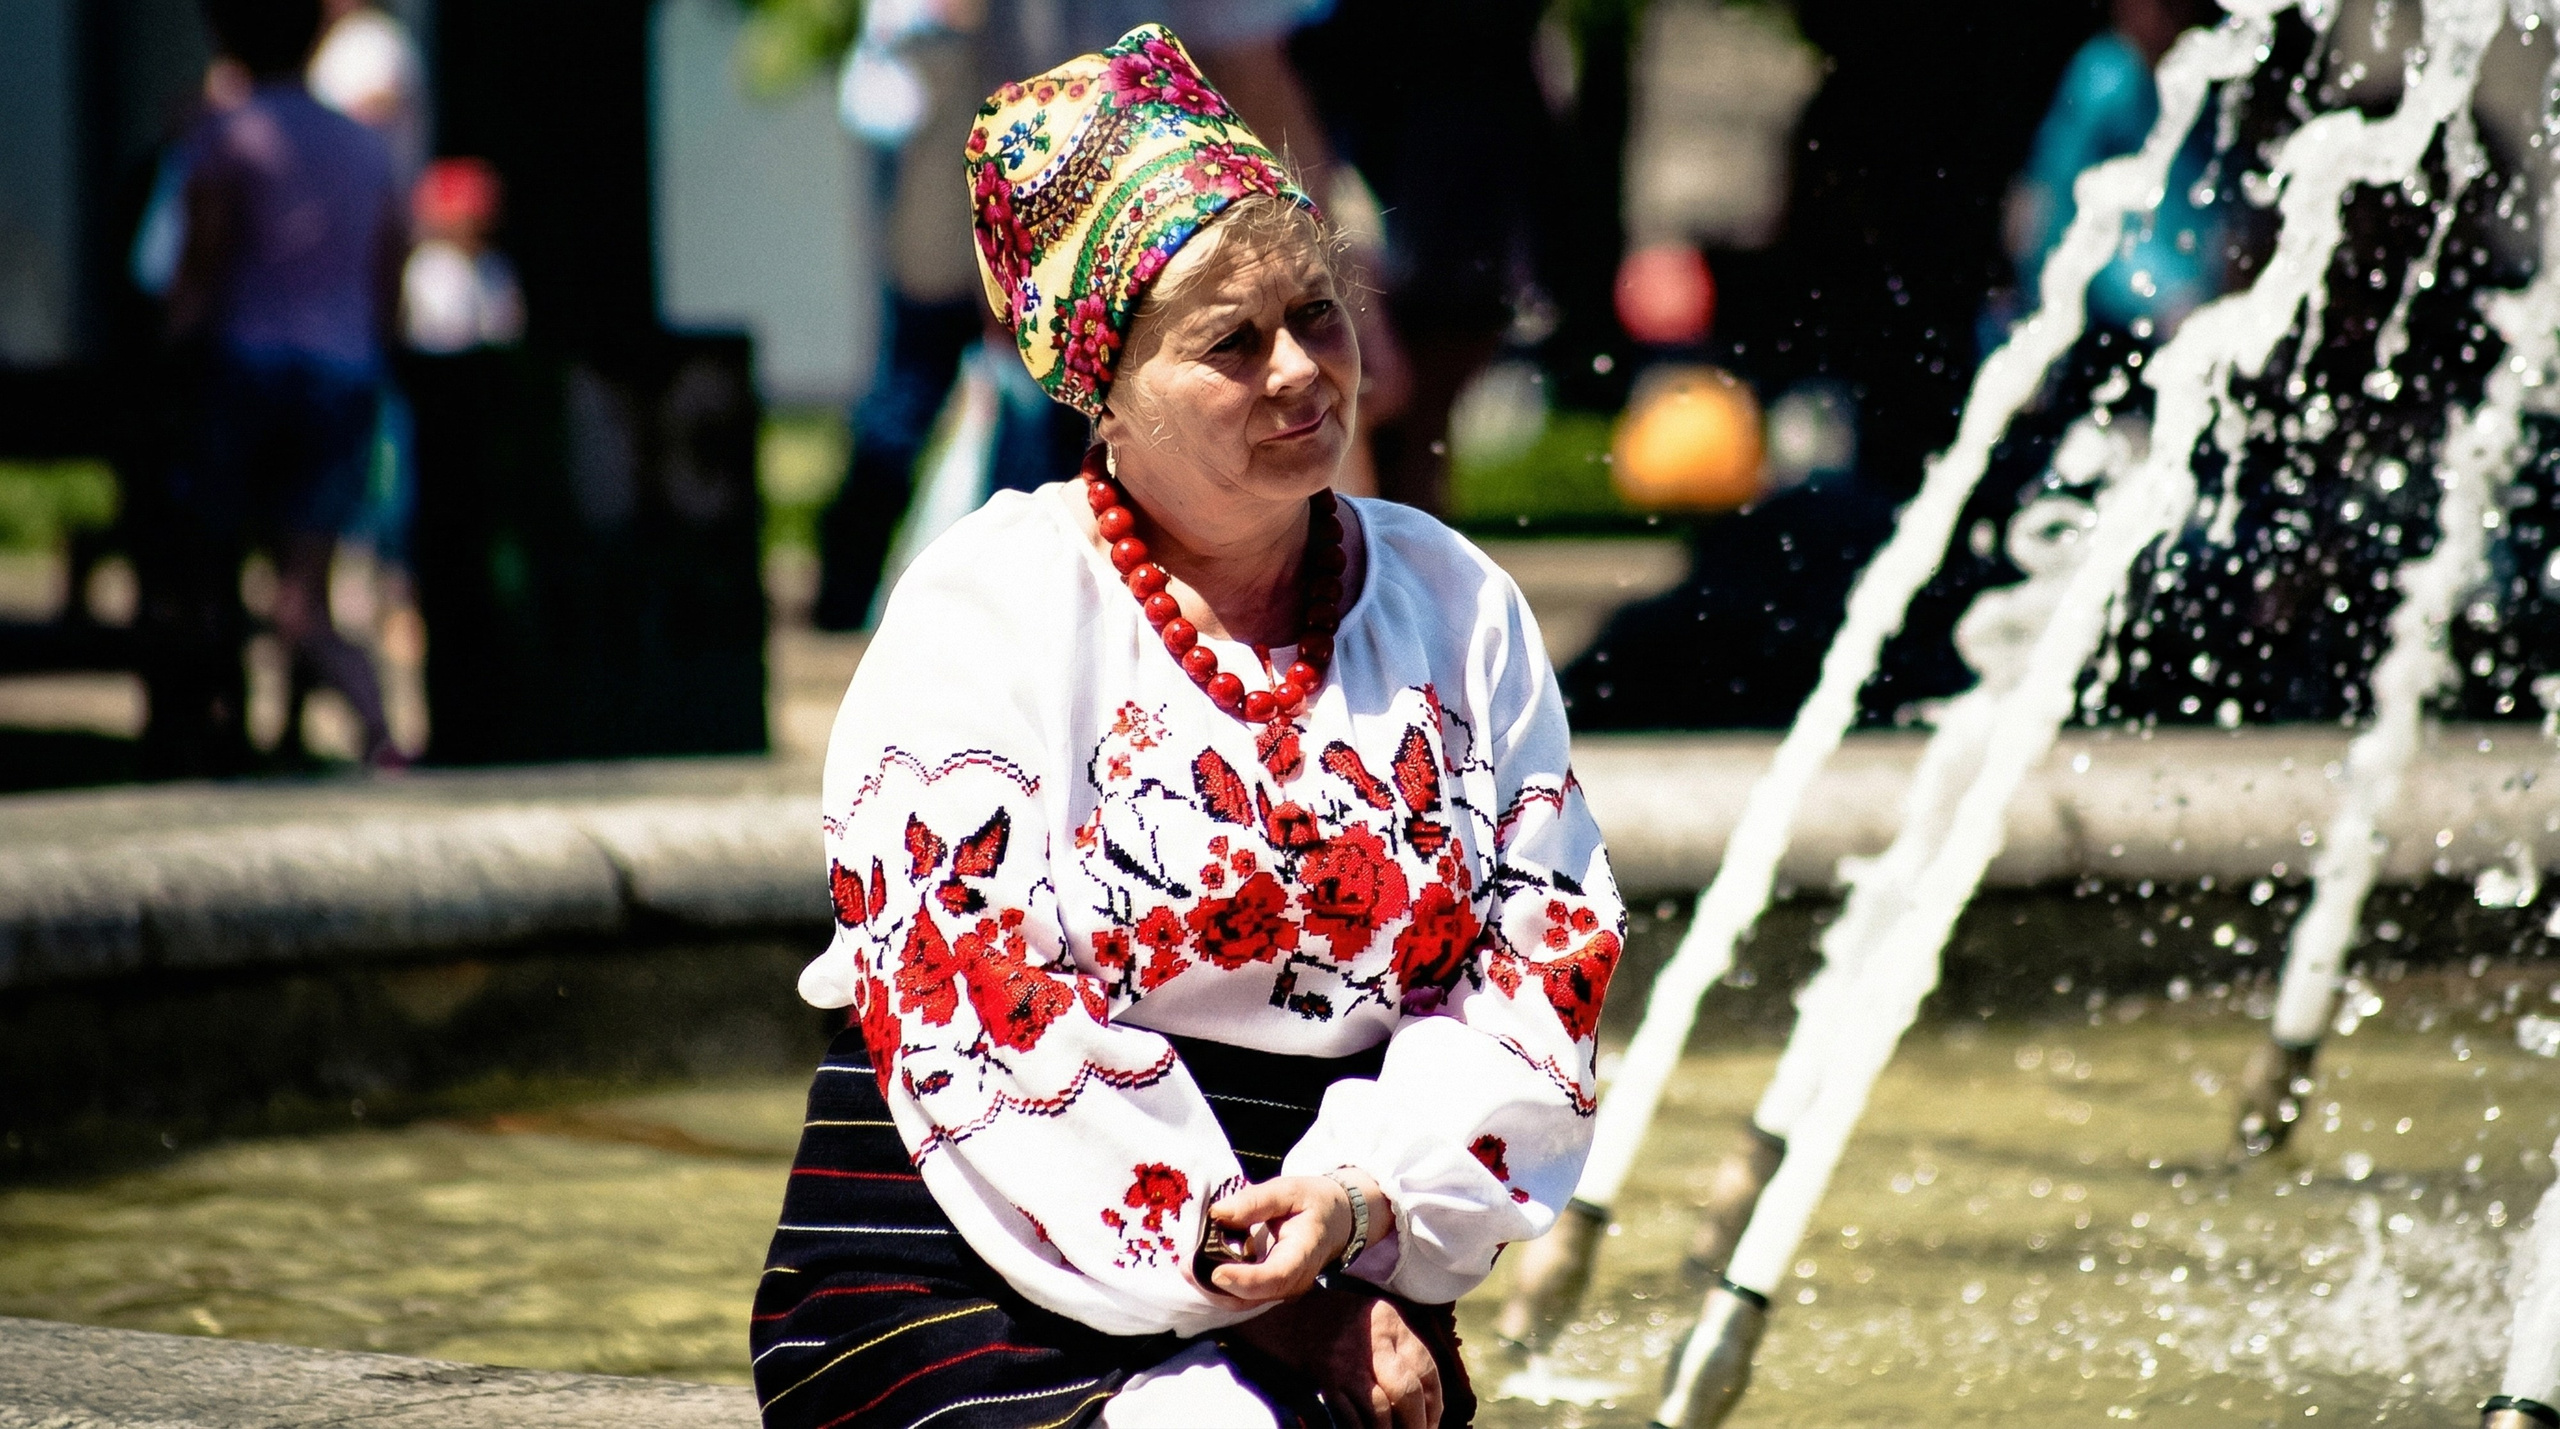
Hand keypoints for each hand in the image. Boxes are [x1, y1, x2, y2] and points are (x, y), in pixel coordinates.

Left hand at [1201, 1173, 1351, 1301]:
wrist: (1337, 1220)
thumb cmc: (1314, 1202)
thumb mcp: (1289, 1190)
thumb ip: (1255, 1201)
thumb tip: (1218, 1214)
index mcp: (1305, 1254)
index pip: (1277, 1276)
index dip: (1246, 1280)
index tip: (1216, 1272)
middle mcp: (1295, 1281)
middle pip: (1254, 1297)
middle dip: (1217, 1287)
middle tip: (1186, 1265)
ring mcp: (1283, 1289)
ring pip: (1245, 1302)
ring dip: (1213, 1289)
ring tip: (1187, 1266)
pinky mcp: (1271, 1288)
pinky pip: (1244, 1296)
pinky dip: (1219, 1285)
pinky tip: (1200, 1267)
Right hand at [1228, 1288, 1442, 1428]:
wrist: (1276, 1308)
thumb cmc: (1326, 1316)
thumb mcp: (1368, 1315)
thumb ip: (1394, 1344)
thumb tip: (1418, 1389)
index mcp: (1390, 1320)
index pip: (1426, 1367)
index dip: (1434, 1402)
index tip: (1433, 1421)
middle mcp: (1374, 1339)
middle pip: (1408, 1392)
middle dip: (1417, 1423)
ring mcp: (1348, 1360)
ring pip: (1382, 1409)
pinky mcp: (1326, 1377)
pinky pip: (1352, 1416)